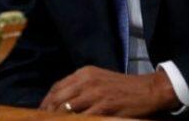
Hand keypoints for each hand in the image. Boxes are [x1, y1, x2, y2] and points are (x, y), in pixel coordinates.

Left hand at [40, 66, 178, 116]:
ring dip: (59, 118)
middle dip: (48, 111)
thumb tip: (64, 101)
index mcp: (84, 73)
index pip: (57, 87)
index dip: (47, 100)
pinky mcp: (105, 106)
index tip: (41, 111)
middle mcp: (87, 81)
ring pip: (68, 108)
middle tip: (43, 120)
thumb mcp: (99, 80)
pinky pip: (84, 117)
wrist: (148, 90)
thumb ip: (82, 87)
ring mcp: (96, 93)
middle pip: (59, 98)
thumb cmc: (123, 87)